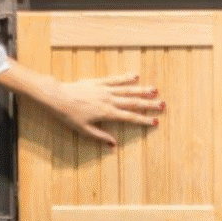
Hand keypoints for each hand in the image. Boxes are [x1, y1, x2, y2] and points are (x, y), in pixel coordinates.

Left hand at [48, 73, 163, 145]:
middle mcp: (109, 100)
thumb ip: (100, 136)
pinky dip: (126, 78)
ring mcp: (105, 89)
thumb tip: (114, 145)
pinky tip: (135, 76)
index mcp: (107, 113)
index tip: (155, 121)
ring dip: (142, 90)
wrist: (58, 97)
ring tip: (155, 90)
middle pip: (133, 102)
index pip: (130, 117)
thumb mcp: (83, 130)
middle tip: (162, 105)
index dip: (143, 120)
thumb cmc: (69, 116)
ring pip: (127, 90)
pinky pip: (115, 79)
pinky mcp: (99, 82)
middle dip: (149, 104)